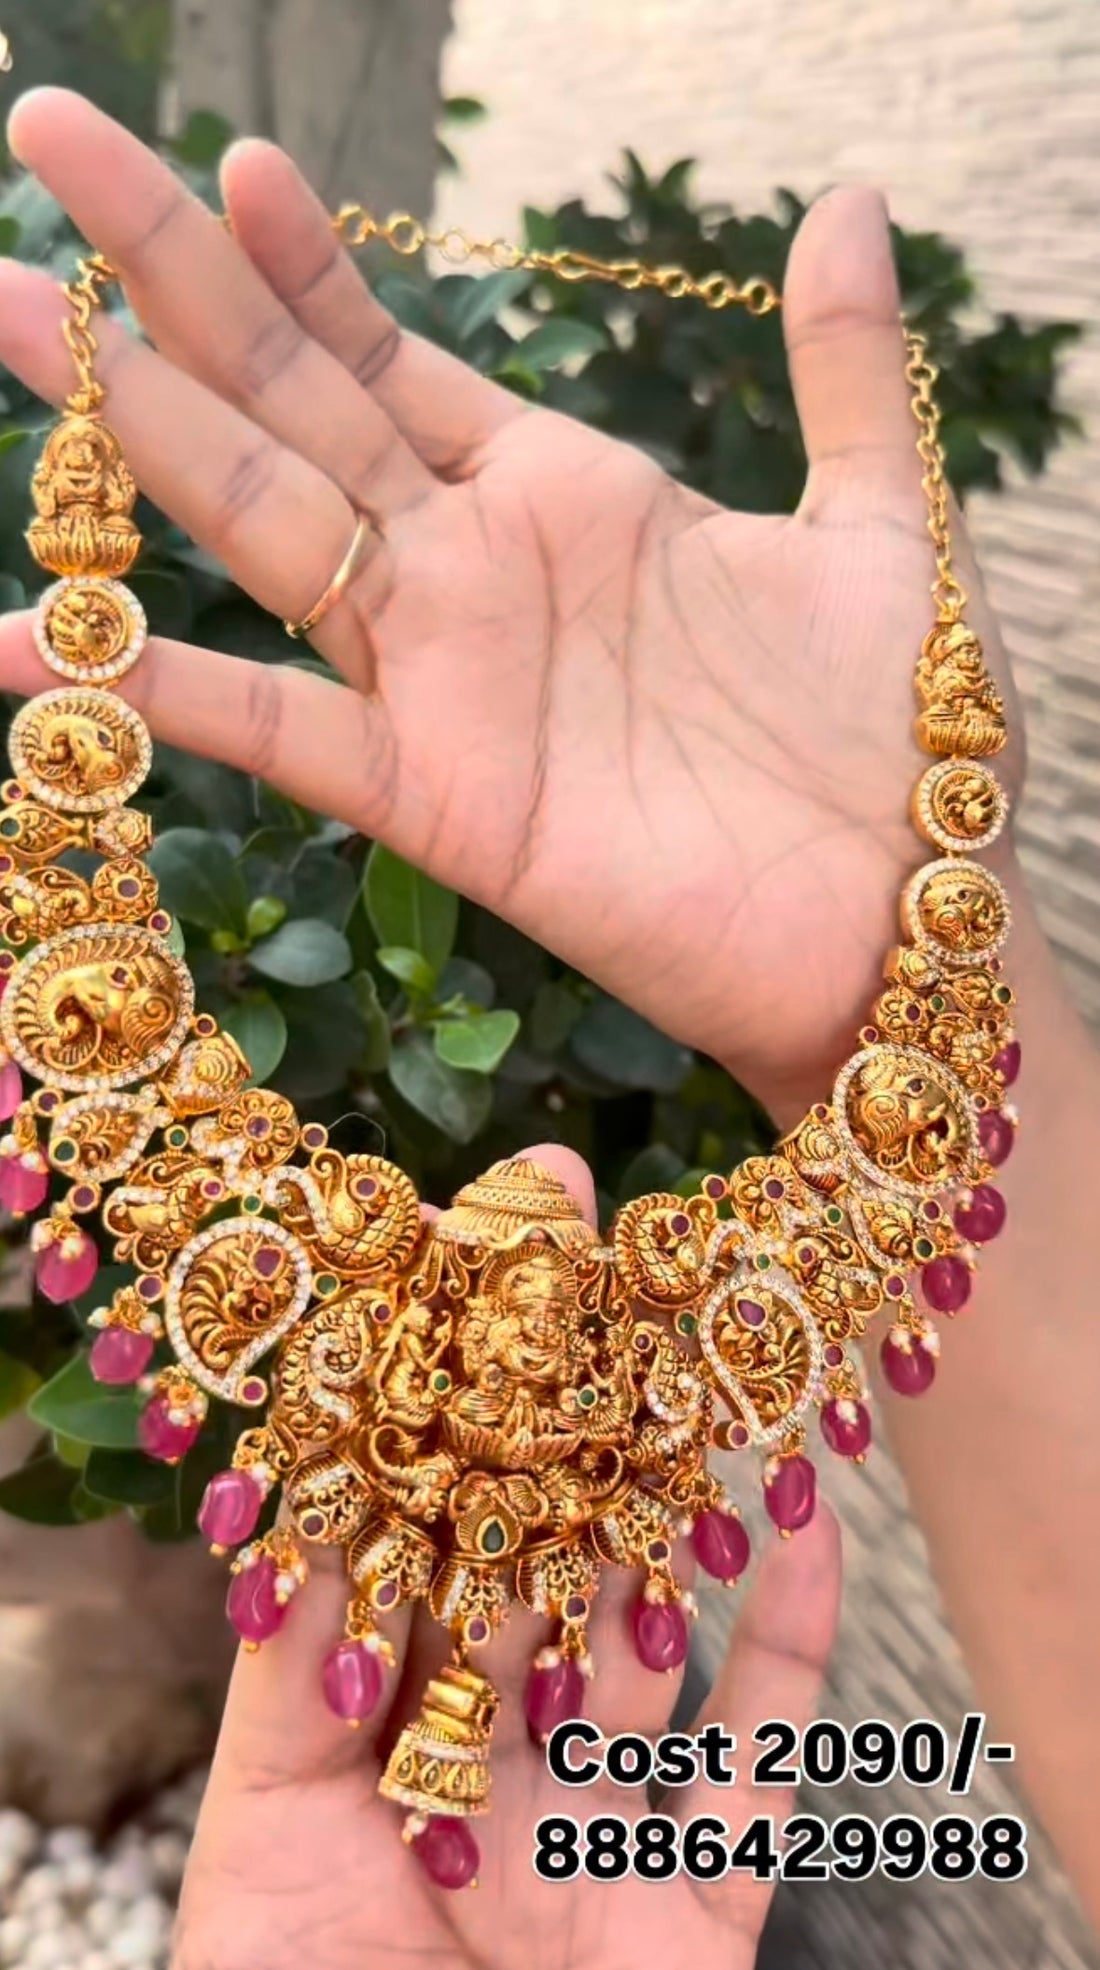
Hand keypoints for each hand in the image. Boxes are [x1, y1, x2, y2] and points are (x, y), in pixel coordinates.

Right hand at [0, 89, 1022, 1128]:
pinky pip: (273, 728)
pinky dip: (152, 690)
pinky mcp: (436, 794)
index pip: (392, 351)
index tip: (228, 156)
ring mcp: (441, 678)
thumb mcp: (881, 524)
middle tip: (46, 143)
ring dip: (129, 419)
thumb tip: (849, 201)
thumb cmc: (895, 741)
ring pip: (254, 518)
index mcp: (566, 493)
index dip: (302, 259)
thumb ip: (841, 370)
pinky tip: (35, 646)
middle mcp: (475, 570)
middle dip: (165, 277)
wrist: (907, 921)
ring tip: (11, 308)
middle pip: (287, 398)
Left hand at [173, 1143, 838, 1969]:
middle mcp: (487, 1772)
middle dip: (576, 1429)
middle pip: (543, 1569)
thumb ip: (290, 1679)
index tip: (478, 1252)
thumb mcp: (265, 1839)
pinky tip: (809, 1519)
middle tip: (614, 1276)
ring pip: (662, 1643)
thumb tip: (300, 1503)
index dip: (439, 1402)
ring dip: (693, 1511)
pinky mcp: (700, 1912)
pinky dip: (796, 1645)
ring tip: (715, 1366)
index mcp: (368, 1746)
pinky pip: (763, 1769)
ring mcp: (601, 1836)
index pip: (409, 1537)